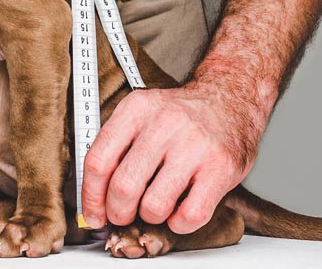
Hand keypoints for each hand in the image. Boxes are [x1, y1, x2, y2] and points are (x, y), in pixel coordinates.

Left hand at [80, 82, 265, 233]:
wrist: (231, 98)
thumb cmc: (181, 115)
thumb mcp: (142, 114)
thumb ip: (116, 148)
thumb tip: (93, 196)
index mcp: (136, 109)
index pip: (98, 161)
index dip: (91, 196)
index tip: (94, 213)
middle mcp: (164, 124)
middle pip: (123, 187)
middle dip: (118, 212)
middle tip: (124, 215)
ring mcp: (194, 146)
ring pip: (154, 206)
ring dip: (150, 217)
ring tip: (157, 205)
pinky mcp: (220, 168)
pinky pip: (189, 216)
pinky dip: (179, 224)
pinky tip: (179, 210)